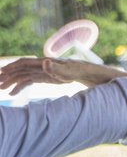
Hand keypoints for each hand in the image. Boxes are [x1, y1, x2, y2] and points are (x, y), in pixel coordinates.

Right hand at [0, 57, 116, 92]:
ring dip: (11, 82)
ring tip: (1, 89)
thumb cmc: (80, 71)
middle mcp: (41, 66)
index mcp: (44, 63)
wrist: (89, 73)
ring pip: (22, 76)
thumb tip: (44, 62)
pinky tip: (13, 93)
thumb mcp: (70, 70)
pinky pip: (29, 81)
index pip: (24, 64)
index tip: (1, 73)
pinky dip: (20, 86)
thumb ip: (57, 68)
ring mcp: (42, 72)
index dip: (11, 68)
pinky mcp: (46, 77)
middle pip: (20, 70)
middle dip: (7, 76)